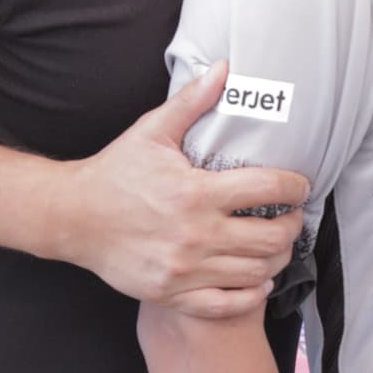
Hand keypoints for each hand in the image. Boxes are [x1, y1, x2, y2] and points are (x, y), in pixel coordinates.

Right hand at [49, 60, 309, 314]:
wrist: (72, 217)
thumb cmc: (115, 173)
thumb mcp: (152, 132)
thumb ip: (192, 101)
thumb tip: (223, 67)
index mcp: (196, 192)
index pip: (268, 189)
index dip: (295, 187)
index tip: (300, 186)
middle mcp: (195, 233)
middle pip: (271, 237)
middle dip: (292, 226)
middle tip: (292, 218)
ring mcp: (185, 268)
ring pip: (256, 272)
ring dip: (277, 259)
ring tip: (278, 246)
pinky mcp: (173, 293)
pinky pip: (226, 304)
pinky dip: (251, 295)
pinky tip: (258, 281)